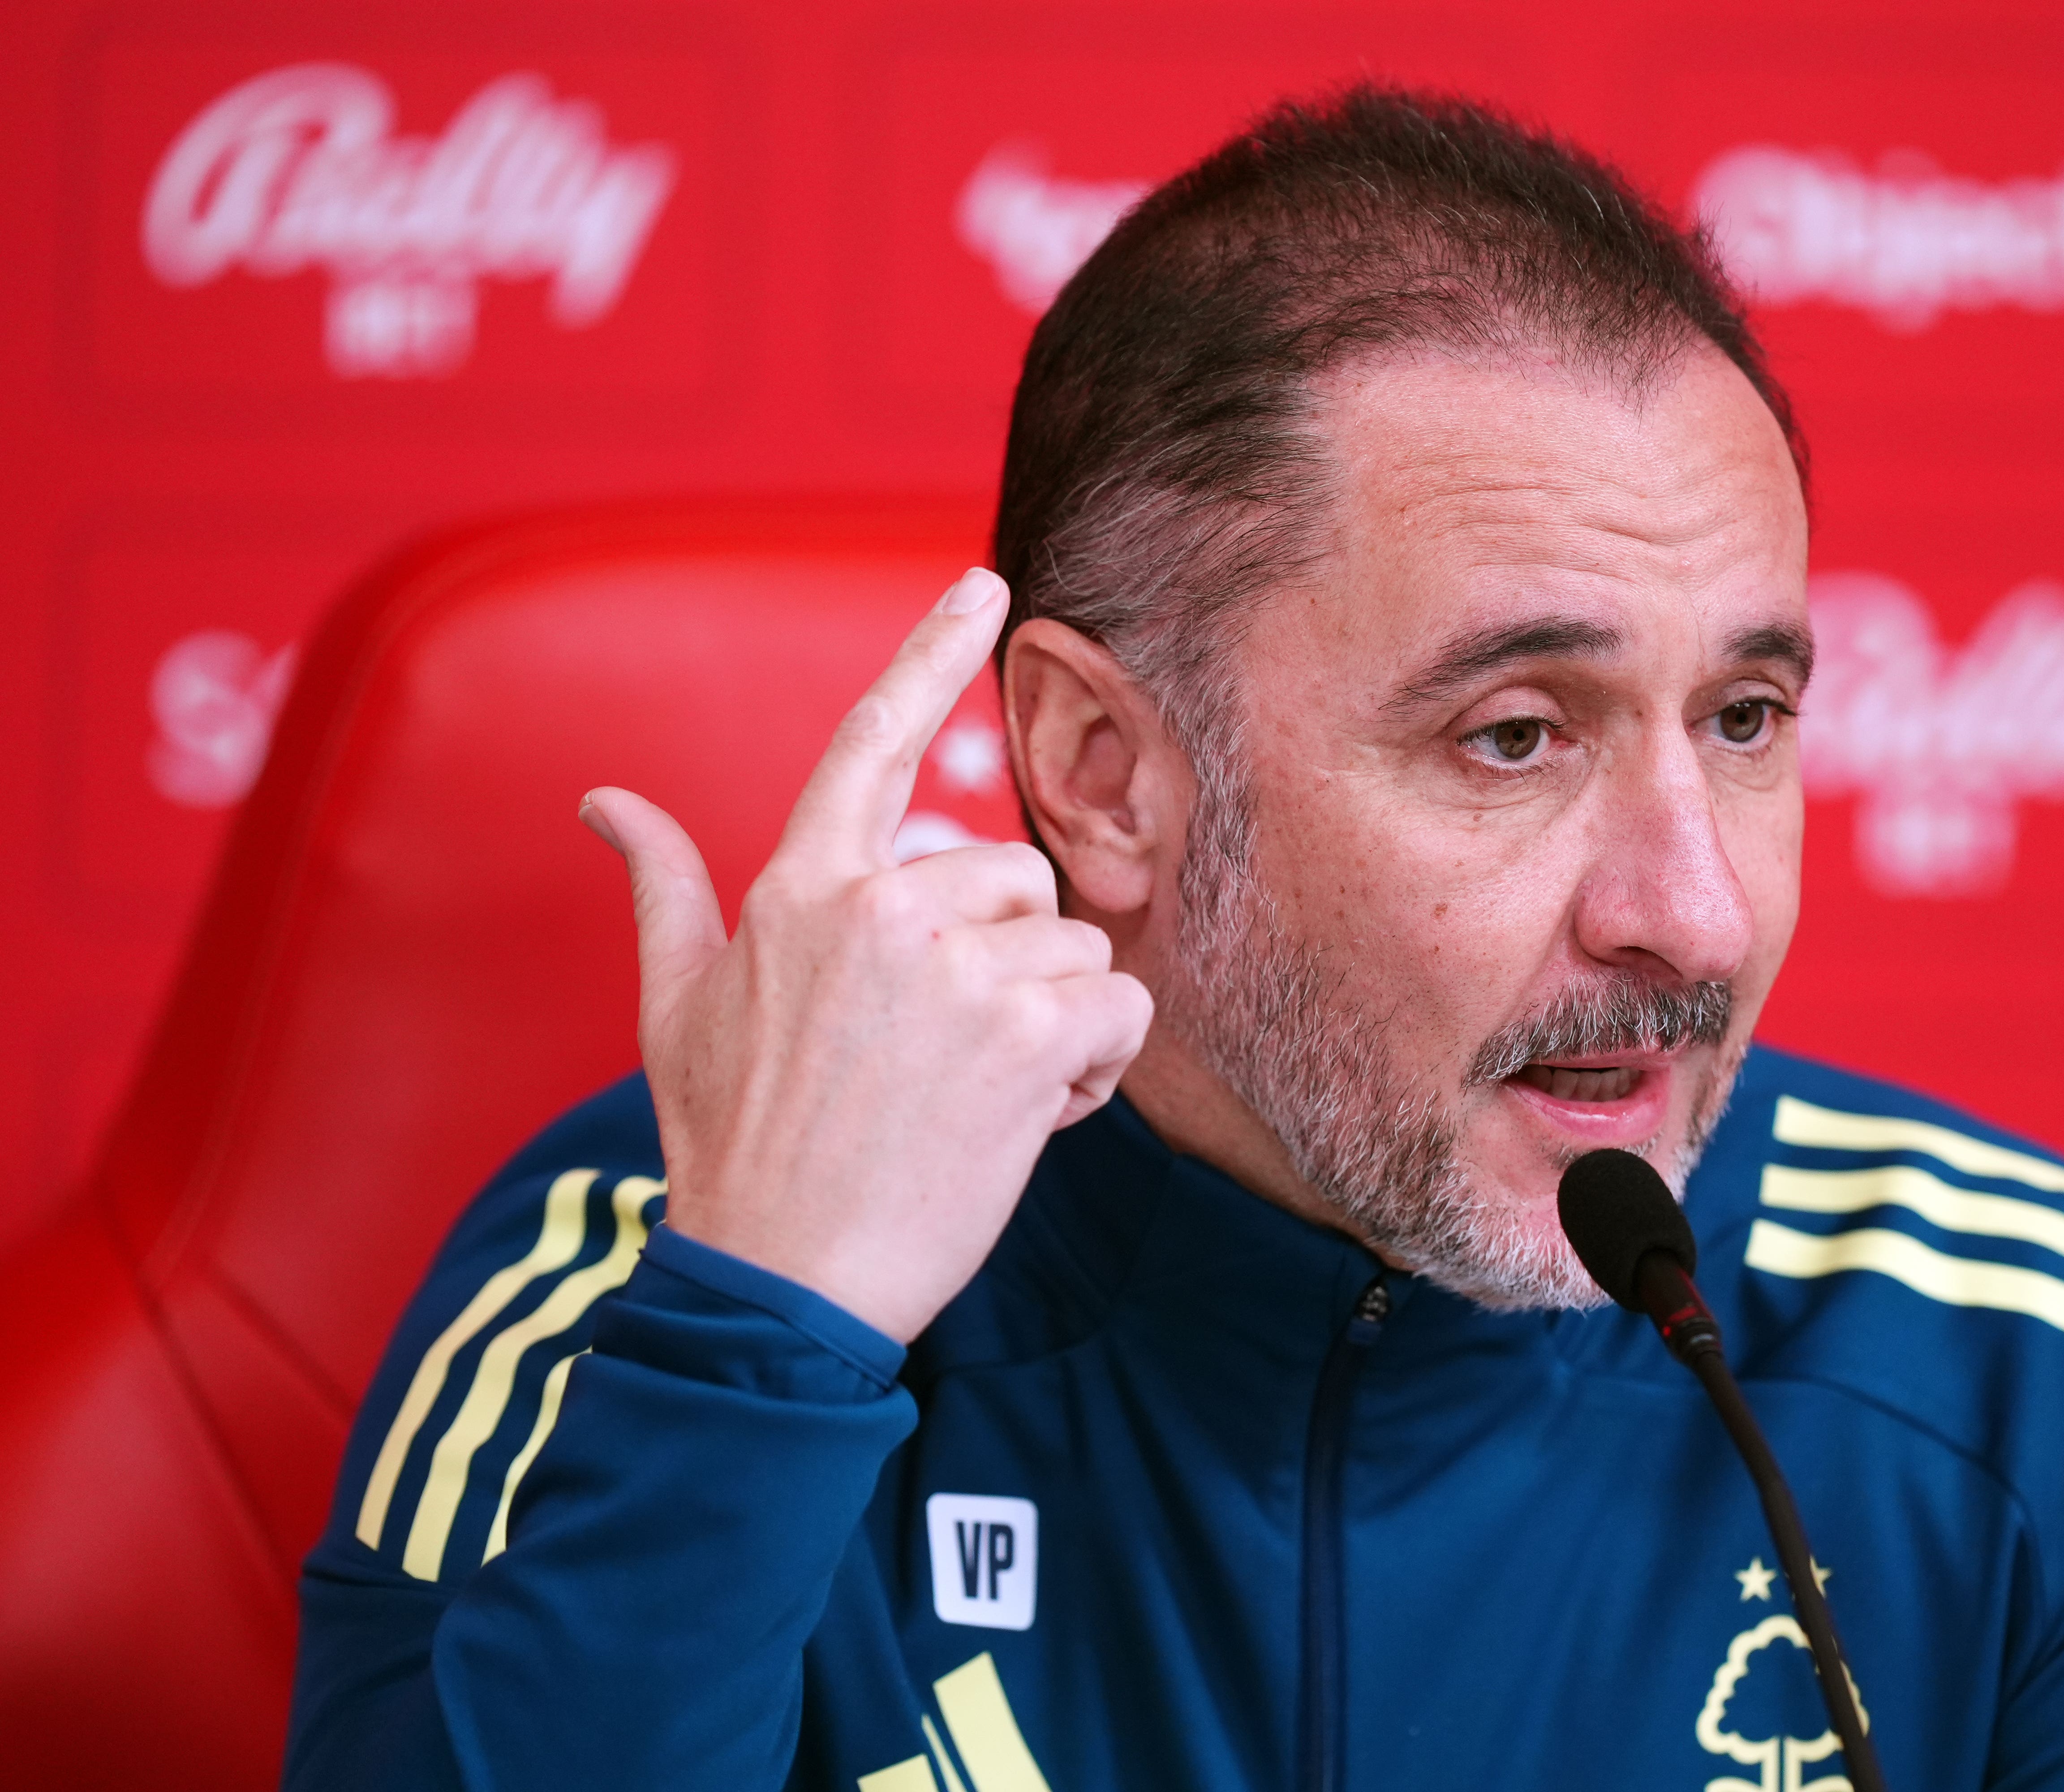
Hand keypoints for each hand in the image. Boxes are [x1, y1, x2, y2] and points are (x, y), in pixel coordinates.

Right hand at [578, 567, 1152, 1341]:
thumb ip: (663, 886)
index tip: (986, 584)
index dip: (932, 651)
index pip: (873, 738)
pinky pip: (1118, 1011)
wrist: (782, 1281)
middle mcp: (880, 908)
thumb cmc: (733, 1146)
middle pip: (1015, 876)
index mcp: (801, 889)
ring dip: (1050, 1025)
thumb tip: (604, 800)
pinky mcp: (1025, 1038)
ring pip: (1074, 950)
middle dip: (1006, 959)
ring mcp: (955, 970)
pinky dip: (1097, 1068)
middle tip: (945, 1052)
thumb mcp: (676, 1006)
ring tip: (975, 1095)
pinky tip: (1028, 1119)